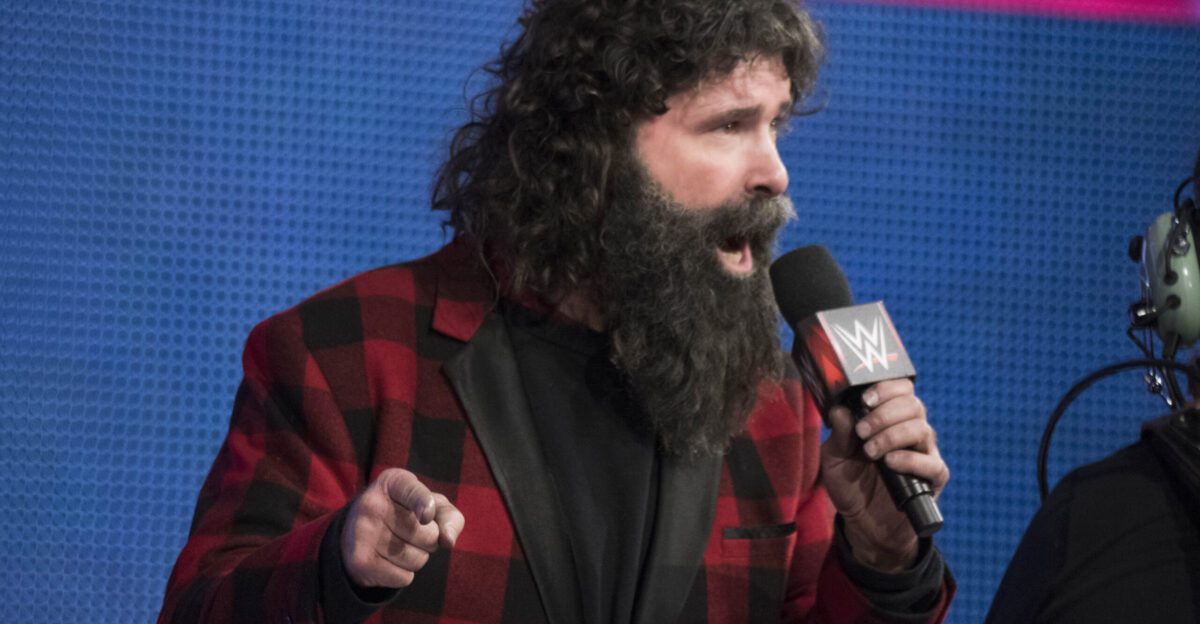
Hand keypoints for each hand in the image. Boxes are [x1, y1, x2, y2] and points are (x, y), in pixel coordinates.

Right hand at [341, 468, 464, 587]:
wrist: (358, 534)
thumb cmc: (406, 514)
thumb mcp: (431, 504)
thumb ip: (449, 516)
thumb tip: (448, 541)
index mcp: (392, 482)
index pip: (413, 493)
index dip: (424, 505)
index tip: (426, 516)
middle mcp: (372, 503)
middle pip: (428, 535)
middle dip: (430, 540)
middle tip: (412, 532)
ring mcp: (363, 532)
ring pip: (417, 559)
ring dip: (417, 557)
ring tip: (399, 544)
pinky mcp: (359, 561)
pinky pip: (404, 578)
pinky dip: (403, 574)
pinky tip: (388, 560)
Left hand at [820, 378, 948, 572]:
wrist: (863, 523)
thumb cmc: (851, 484)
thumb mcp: (835, 458)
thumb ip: (839, 434)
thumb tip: (840, 409)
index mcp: (889, 419)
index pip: (901, 389)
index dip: (887, 388)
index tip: (866, 399)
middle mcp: (911, 431)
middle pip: (913, 404)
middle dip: (884, 414)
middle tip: (862, 431)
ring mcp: (924, 453)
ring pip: (922, 429)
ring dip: (892, 435)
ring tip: (871, 452)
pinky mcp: (933, 478)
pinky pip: (931, 463)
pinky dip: (910, 459)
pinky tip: (890, 462)